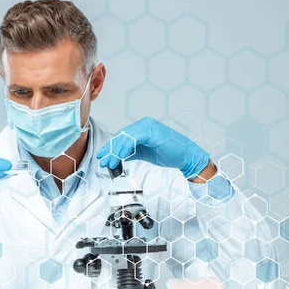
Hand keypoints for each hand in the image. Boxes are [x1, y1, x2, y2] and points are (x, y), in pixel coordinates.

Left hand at [96, 117, 210, 179]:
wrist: (186, 157)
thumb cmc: (168, 154)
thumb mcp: (144, 153)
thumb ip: (130, 153)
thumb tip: (116, 158)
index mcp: (141, 127)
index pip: (121, 136)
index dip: (110, 147)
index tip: (102, 157)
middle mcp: (143, 124)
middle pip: (120, 136)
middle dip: (110, 150)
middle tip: (103, 162)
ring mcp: (147, 126)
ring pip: (124, 138)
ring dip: (115, 152)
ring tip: (110, 164)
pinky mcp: (150, 131)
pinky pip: (132, 139)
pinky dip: (124, 150)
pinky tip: (119, 159)